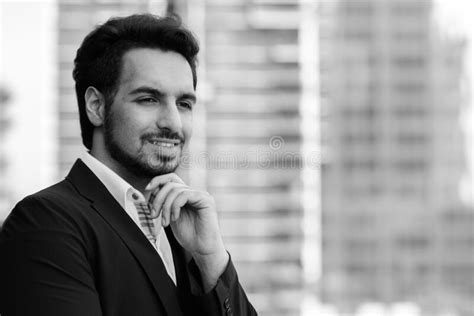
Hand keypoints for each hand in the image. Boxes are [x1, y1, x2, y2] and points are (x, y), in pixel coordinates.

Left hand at [145, 173, 227, 290]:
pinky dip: (175, 206)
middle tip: (154, 214)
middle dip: (158, 198)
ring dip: (165, 206)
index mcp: (185, 195)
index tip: (147, 191)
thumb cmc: (188, 236)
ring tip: (165, 222)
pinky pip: (184, 195)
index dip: (157, 181)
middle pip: (170, 183)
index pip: (170, 178)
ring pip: (175, 189)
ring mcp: (200, 195)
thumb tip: (150, 191)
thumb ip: (164, 204)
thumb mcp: (170, 217)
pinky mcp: (206, 200)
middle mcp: (193, 192)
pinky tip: (175, 218)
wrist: (202, 249)